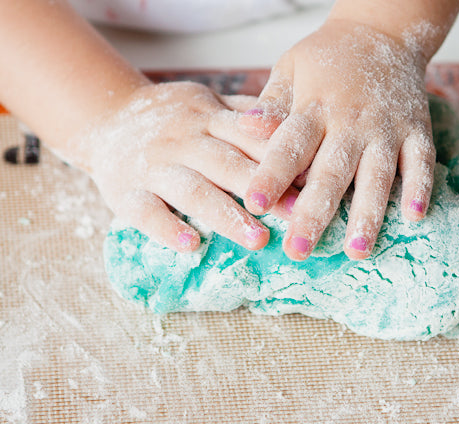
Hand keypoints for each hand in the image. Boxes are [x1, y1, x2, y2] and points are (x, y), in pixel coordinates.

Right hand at [66, 82, 296, 252]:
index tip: (313, 179)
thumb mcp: (206, 102)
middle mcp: (182, 140)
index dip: (280, 157)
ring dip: (226, 215)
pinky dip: (168, 229)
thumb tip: (293, 127)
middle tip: (299, 215)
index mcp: (206, 117)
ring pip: (192, 190)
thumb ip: (243, 114)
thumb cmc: (171, 116)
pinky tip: (192, 245)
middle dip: (264, 189)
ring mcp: (153, 166)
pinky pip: (147, 212)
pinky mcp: (126, 192)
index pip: (248, 136)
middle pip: (226, 164)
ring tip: (258, 239)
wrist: (105, 116)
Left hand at [219, 20, 435, 260]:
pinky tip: (414, 217)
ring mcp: (387, 128)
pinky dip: (420, 187)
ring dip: (368, 214)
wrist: (382, 31)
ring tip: (356, 251)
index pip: (289, 146)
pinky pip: (421, 161)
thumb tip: (247, 128)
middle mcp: (351, 121)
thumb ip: (272, 103)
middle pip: (330, 172)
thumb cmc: (327, 58)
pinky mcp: (416, 130)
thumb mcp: (291, 68)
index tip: (254, 205)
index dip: (272, 175)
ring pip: (376, 175)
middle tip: (298, 251)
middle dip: (314, 214)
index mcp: (314, 107)